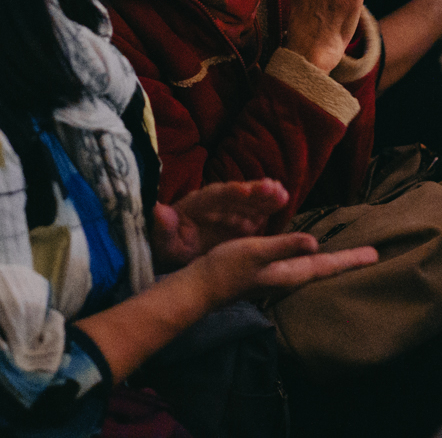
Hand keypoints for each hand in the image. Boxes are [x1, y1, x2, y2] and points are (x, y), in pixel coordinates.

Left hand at [151, 179, 288, 269]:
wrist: (174, 253)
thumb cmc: (167, 245)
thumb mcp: (162, 240)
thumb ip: (162, 227)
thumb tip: (159, 210)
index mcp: (196, 204)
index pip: (214, 196)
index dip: (228, 193)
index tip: (243, 191)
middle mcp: (215, 203)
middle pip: (237, 194)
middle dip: (254, 191)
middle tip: (274, 188)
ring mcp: (229, 211)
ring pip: (249, 201)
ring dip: (265, 197)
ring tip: (283, 195)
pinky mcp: (239, 221)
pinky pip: (254, 213)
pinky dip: (266, 209)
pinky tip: (281, 204)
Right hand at [194, 232, 377, 306]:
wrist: (199, 287)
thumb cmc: (226, 268)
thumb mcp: (256, 251)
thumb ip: (285, 246)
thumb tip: (315, 242)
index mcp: (289, 273)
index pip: (327, 266)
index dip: (350, 259)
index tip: (375, 255)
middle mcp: (287, 278)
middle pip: (324, 269)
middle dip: (346, 262)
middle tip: (370, 255)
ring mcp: (276, 278)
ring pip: (312, 269)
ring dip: (330, 262)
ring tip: (347, 256)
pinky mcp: (266, 275)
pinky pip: (298, 266)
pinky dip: (310, 260)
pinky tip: (307, 255)